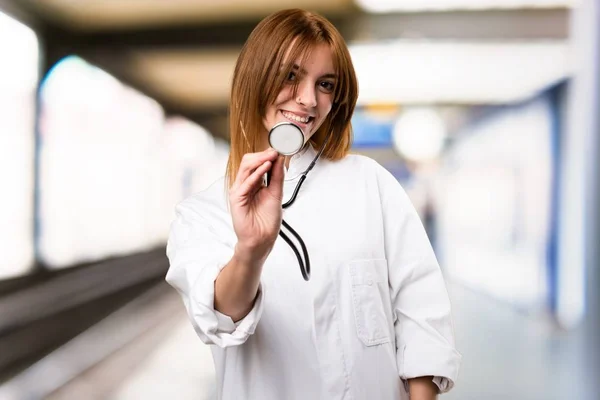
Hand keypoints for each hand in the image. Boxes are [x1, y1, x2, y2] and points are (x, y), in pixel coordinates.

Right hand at [229, 148, 284, 263]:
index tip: (280, 149)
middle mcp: (244, 185)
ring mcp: (239, 190)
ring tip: (272, 156)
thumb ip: (277, 177)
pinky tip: (266, 167)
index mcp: (253, 183)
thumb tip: (280, 159)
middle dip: (263, 154)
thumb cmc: (267, 221)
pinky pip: (245, 182)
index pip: (257, 163)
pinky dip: (256, 173)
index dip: (267, 155)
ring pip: (246, 167)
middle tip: (276, 151)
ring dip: (260, 160)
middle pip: (249, 162)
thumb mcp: (276, 194)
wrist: (262, 239)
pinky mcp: (236, 198)